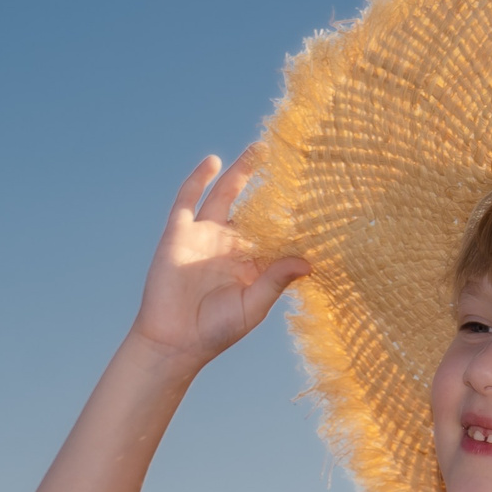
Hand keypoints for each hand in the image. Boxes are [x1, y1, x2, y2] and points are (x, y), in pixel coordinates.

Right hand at [130, 150, 309, 369]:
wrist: (172, 341)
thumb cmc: (216, 331)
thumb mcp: (253, 306)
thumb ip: (276, 281)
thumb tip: (307, 261)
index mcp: (250, 264)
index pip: (276, 233)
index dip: (293, 217)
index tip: (319, 199)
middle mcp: (229, 246)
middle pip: (254, 207)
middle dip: (271, 187)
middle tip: (293, 163)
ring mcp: (203, 236)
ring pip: (225, 195)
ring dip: (241, 172)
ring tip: (260, 149)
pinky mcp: (178, 233)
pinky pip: (189, 199)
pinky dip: (199, 178)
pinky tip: (214, 161)